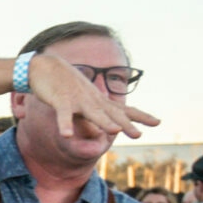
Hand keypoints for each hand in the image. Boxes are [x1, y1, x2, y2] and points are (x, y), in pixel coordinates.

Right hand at [26, 54, 157, 140]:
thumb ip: (96, 113)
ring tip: (115, 131)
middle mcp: (92, 101)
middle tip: (139, 135)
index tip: (158, 122)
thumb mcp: (85, 100)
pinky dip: (65, 124)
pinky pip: (63, 114)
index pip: (124, 110)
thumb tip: (109, 125)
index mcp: (99, 102)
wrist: (45, 67)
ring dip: (103, 121)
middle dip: (126, 124)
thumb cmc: (65, 86)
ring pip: (92, 112)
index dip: (140, 116)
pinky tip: (66, 135)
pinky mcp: (60, 100)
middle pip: (112, 114)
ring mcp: (77, 100)